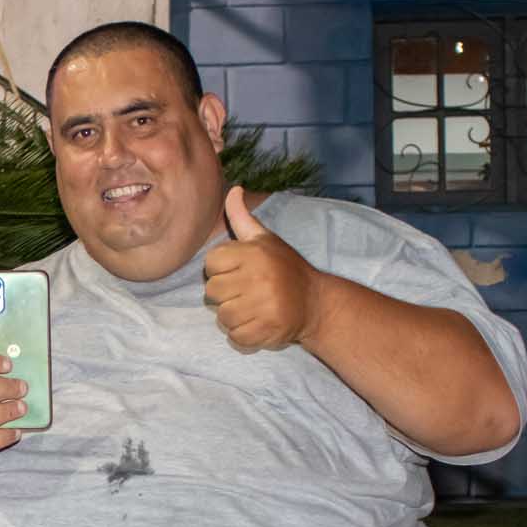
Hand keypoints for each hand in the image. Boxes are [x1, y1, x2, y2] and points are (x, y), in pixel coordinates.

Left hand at [204, 186, 324, 351]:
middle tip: (247, 291)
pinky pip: (235, 337)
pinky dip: (243, 334)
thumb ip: (242, 217)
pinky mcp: (267, 329)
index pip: (210, 263)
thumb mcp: (265, 239)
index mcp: (253, 253)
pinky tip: (258, 322)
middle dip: (225, 294)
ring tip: (253, 307)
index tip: (239, 271)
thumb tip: (234, 189)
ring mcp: (263, 305)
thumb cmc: (284, 268)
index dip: (220, 270)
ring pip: (222, 316)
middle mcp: (258, 277)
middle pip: (211, 291)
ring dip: (234, 315)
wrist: (316, 302)